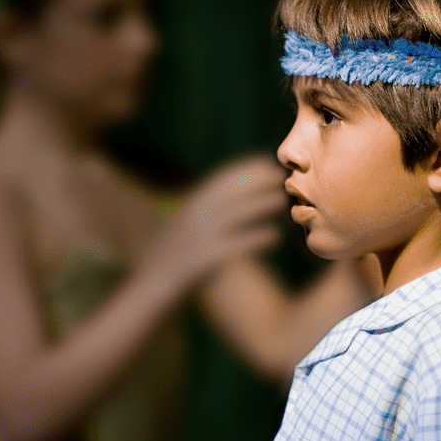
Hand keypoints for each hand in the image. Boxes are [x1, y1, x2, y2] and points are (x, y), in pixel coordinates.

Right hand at [148, 156, 286, 287]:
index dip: (246, 169)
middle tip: (281, 175)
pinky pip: (238, 244)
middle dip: (258, 181)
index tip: (267, 162)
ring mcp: (202, 235)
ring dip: (262, 204)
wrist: (159, 279)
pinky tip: (275, 236)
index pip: (222, 180)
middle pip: (232, 192)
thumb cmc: (181, 250)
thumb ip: (208, 207)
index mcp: (194, 204)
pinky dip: (257, 238)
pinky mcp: (209, 257)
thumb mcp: (190, 222)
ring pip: (238, 214)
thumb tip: (235, 194)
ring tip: (282, 200)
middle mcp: (197, 215)